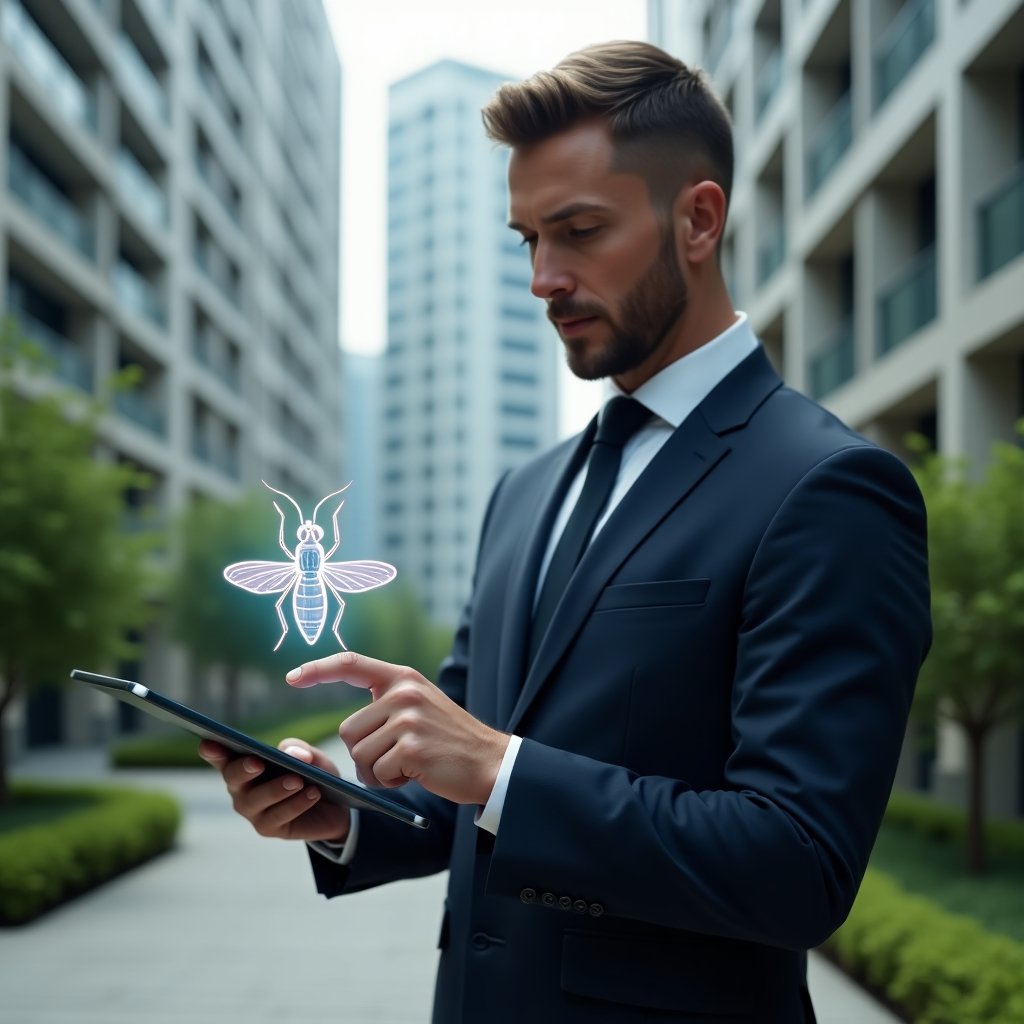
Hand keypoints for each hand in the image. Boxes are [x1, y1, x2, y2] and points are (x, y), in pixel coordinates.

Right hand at [198, 737, 349, 842]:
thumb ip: (299, 749)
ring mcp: (252, 810)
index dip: (213, 751)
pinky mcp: (267, 828)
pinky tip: (313, 793)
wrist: (334, 807)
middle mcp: (242, 788)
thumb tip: (292, 754)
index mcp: (246, 764)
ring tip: (298, 780)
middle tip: (258, 762)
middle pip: (233, 778)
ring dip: (276, 789)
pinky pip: (278, 816)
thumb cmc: (313, 774)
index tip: (208, 742)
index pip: (223, 757)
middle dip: (243, 769)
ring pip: (255, 800)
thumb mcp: (311, 756)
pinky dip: (296, 804)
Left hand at [286, 651, 508, 805]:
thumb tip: (350, 726)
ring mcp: (408, 718)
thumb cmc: (449, 741)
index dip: (318, 669)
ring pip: (359, 754)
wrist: (490, 762)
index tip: (292, 678)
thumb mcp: (420, 707)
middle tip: (396, 759)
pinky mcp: (411, 747)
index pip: (351, 663)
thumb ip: (388, 703)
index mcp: (402, 678)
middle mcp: (403, 692)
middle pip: (349, 729)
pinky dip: (390, 783)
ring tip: (408, 766)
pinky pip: (376, 773)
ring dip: (376, 771)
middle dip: (365, 753)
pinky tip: (415, 775)